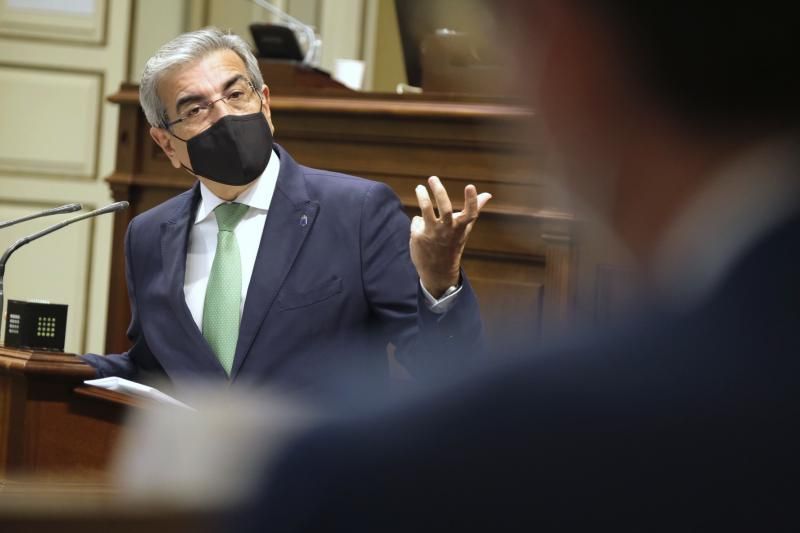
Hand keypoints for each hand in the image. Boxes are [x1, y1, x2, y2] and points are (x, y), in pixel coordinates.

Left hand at [410, 176, 491, 297]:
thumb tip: (488, 194)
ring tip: (419, 187)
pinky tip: (420, 228)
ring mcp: (433, 233)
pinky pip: (417, 222)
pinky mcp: (419, 236)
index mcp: (461, 227)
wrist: (438, 270)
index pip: (470, 213)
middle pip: (445, 208)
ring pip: (426, 210)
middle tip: (433, 178)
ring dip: (422, 196)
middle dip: (439, 191)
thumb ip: (475, 209)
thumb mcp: (465, 228)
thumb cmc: (453, 243)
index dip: (472, 200)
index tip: (470, 186)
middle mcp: (448, 230)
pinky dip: (418, 222)